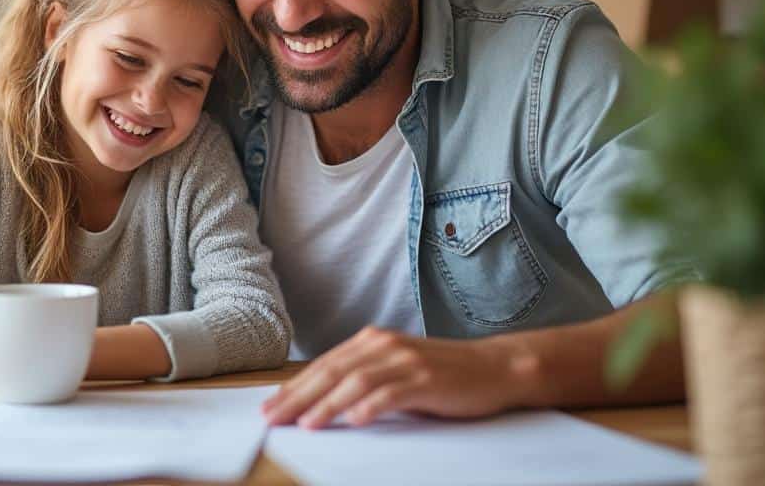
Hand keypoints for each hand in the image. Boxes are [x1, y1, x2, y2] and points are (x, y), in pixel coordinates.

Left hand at [262, 327, 537, 428]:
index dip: (294, 386)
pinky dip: (370, 406)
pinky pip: (392, 393)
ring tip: (306, 424)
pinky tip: (354, 420)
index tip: (270, 407)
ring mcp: (405, 361)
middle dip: (298, 396)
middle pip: (332, 372)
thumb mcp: (396, 369)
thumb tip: (321, 401)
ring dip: (327, 404)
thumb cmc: (441, 374)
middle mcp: (384, 345)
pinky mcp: (426, 379)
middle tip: (273, 417)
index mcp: (372, 341)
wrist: (494, 368)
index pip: (324, 366)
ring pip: (356, 382)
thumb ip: (364, 378)